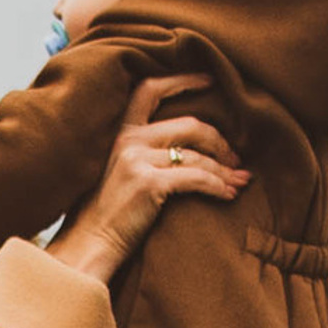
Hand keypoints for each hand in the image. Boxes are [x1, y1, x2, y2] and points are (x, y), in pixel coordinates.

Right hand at [48, 74, 247, 283]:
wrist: (87, 246)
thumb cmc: (104, 216)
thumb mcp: (115, 172)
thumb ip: (140, 152)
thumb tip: (185, 148)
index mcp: (120, 133)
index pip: (151, 89)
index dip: (183, 81)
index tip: (211, 81)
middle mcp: (128, 140)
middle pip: (190, 125)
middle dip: (220, 141)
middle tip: (236, 159)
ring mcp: (137, 161)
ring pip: (198, 155)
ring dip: (224, 170)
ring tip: (240, 182)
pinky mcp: (148, 184)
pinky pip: (196, 178)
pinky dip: (217, 186)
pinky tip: (227, 195)